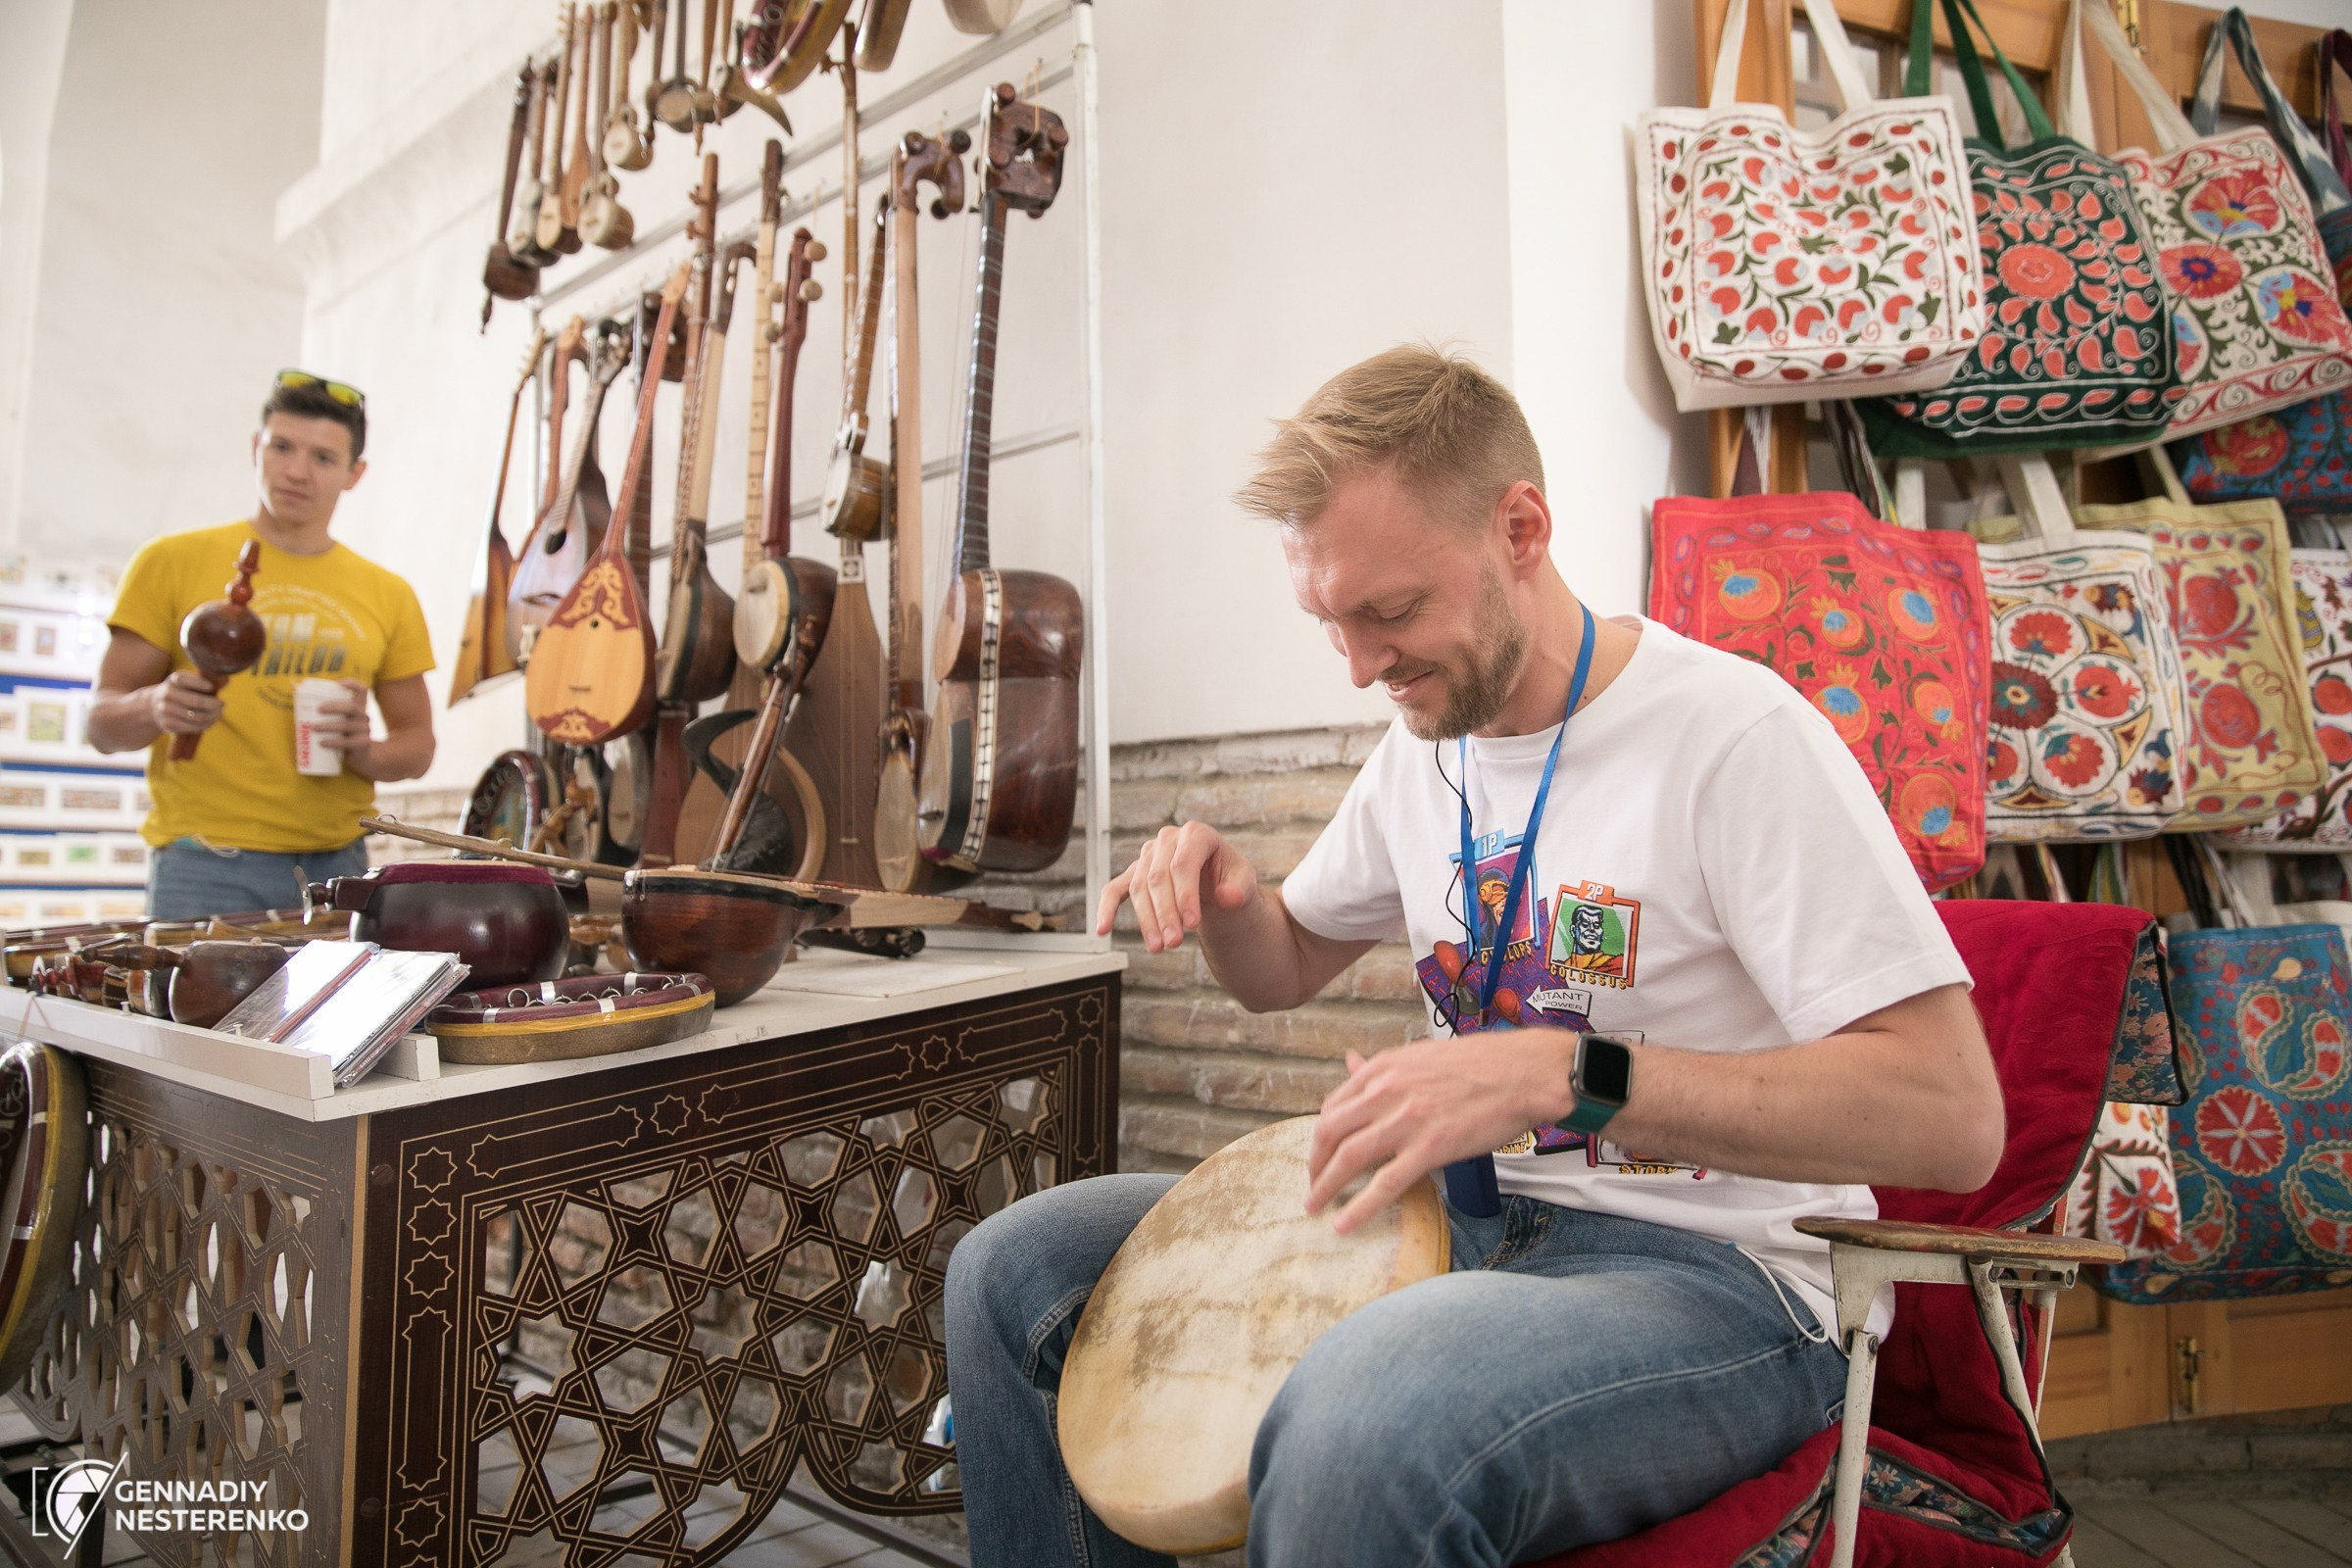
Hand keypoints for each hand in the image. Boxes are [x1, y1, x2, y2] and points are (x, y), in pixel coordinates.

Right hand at [147, 671, 224, 736]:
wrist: (153, 705)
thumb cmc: (180, 691)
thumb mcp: (187, 681)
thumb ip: (204, 681)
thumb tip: (226, 682)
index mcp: (174, 680)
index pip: (187, 680)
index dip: (202, 684)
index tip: (212, 688)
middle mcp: (167, 694)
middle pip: (196, 702)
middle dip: (214, 705)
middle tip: (222, 704)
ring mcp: (166, 710)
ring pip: (197, 717)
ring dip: (213, 716)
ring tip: (219, 713)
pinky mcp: (168, 724)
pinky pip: (193, 727)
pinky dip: (206, 724)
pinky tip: (211, 720)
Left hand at [308, 679, 374, 771]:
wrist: (364, 757)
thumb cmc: (344, 735)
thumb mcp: (340, 722)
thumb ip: (325, 713)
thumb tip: (295, 695)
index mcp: (358, 707)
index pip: (362, 690)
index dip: (352, 684)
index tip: (337, 684)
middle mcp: (364, 716)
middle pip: (352, 707)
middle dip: (334, 707)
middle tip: (318, 709)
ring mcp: (365, 730)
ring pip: (347, 725)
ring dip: (329, 725)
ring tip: (314, 728)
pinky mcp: (363, 744)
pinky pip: (348, 742)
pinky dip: (334, 742)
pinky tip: (322, 743)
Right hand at [1094, 821, 1259, 952]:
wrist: (1217, 885)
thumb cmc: (1231, 880)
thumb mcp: (1245, 883)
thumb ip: (1240, 890)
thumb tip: (1228, 898)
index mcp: (1196, 834)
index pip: (1183, 863)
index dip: (1185, 895)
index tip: (1191, 924)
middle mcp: (1168, 840)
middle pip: (1158, 878)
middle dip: (1165, 913)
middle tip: (1174, 943)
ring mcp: (1148, 856)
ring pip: (1139, 888)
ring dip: (1146, 920)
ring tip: (1158, 948)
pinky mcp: (1135, 874)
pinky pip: (1114, 889)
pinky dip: (1106, 909)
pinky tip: (1102, 930)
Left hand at [1305, 1031, 1572, 1232]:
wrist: (1522, 1074)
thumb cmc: (1479, 1064)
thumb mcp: (1420, 1057)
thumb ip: (1381, 1067)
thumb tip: (1351, 1061)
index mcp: (1382, 1068)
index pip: (1334, 1105)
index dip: (1322, 1136)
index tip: (1321, 1153)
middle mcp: (1386, 1092)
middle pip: (1331, 1133)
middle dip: (1315, 1163)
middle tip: (1313, 1184)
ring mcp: (1406, 1121)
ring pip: (1349, 1158)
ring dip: (1325, 1187)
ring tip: (1315, 1207)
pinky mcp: (1430, 1149)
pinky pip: (1384, 1184)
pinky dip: (1359, 1207)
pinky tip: (1345, 1224)